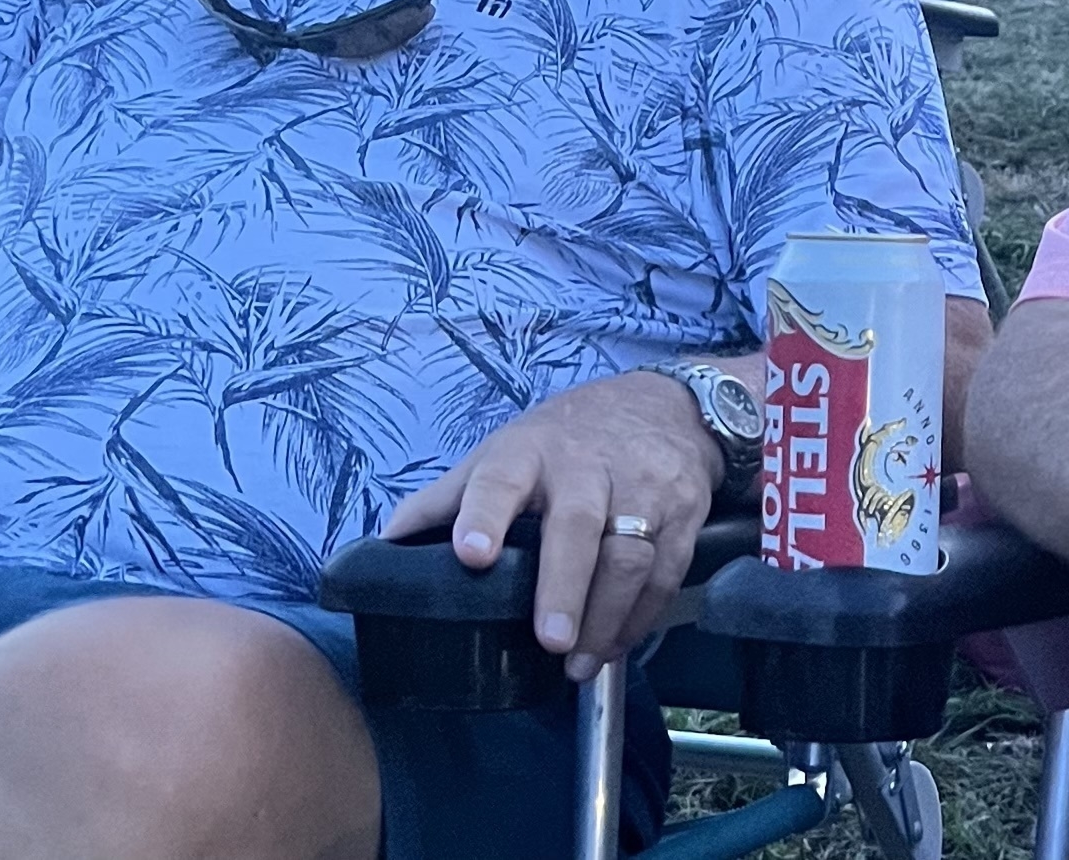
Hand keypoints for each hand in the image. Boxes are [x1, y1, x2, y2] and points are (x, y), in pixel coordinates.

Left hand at [384, 371, 724, 681]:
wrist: (664, 405)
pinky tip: (617, 643)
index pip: (500, 478)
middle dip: (563, 584)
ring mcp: (641, 486)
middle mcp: (586, 466)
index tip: (471, 553)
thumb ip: (448, 497)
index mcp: (529, 453)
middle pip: (576, 524)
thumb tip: (385, 543)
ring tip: (579, 663)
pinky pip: (667, 569)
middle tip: (549, 638)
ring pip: (628, 554)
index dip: (484, 513)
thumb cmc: (568, 438)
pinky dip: (643, 614)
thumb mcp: (506, 451)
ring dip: (606, 615)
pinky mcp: (683, 510)